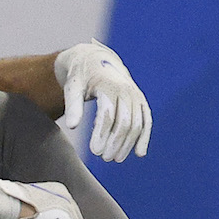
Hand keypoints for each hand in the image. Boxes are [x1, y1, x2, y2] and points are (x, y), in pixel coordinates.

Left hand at [54, 40, 151, 161]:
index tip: (94, 151)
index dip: (102, 135)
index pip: (108, 115)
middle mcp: (126, 90)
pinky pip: (146, 121)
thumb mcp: (72, 87)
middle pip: (125, 122)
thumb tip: (72, 126)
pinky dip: (144, 137)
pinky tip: (139, 153)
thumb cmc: (81, 76)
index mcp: (108, 85)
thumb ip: (72, 106)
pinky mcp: (141, 101)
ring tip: (116, 158)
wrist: (96, 60)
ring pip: (137, 124)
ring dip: (128, 144)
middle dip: (115, 142)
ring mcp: (136, 95)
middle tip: (104, 158)